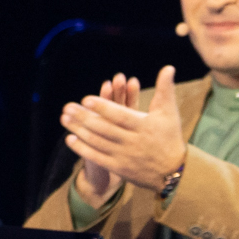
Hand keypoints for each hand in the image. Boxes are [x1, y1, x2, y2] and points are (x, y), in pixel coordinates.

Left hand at [60, 66, 188, 197]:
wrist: (174, 171)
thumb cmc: (170, 136)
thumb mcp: (169, 112)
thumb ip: (165, 89)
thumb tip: (168, 67)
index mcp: (145, 126)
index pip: (120, 115)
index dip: (103, 107)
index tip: (86, 99)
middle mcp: (133, 141)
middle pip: (104, 128)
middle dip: (84, 117)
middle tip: (68, 107)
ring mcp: (125, 155)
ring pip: (97, 141)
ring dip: (78, 130)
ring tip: (65, 119)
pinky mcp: (119, 168)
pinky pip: (96, 157)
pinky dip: (82, 148)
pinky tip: (70, 139)